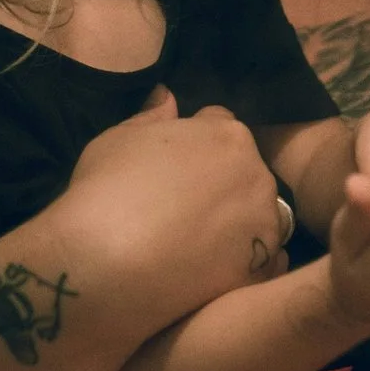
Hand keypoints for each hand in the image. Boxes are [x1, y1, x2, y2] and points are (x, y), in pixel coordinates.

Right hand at [59, 90, 291, 313]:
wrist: (104, 265)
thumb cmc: (106, 191)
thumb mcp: (119, 139)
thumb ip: (151, 117)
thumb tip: (167, 97)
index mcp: (228, 136)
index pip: (223, 128)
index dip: (198, 147)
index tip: (174, 169)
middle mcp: (258, 176)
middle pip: (246, 174)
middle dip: (222, 185)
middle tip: (181, 209)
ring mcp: (264, 226)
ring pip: (258, 219)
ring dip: (237, 226)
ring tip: (194, 247)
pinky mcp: (261, 271)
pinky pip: (265, 263)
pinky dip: (245, 266)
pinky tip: (211, 274)